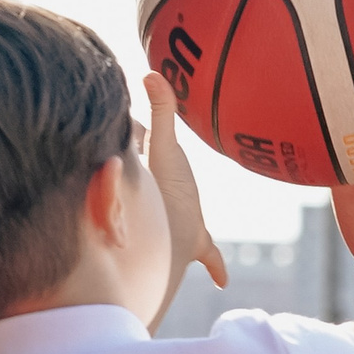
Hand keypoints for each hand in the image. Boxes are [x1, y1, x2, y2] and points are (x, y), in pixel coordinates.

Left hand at [143, 72, 229, 292]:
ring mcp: (181, 225)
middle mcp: (163, 201)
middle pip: (153, 178)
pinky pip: (211, 255)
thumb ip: (162, 113)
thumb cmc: (164, 198)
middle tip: (147, 147)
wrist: (169, 247)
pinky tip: (224, 281)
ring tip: (173, 205)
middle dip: (150, 167)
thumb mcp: (166, 150)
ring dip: (179, 216)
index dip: (130, 133)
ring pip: (178, 218)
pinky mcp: (196, 243)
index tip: (129, 119)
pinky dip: (218, 265)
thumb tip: (150, 73)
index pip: (135, 147)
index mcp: (151, 177)